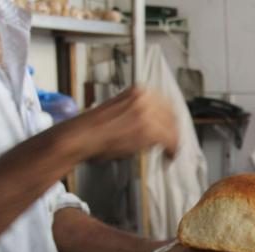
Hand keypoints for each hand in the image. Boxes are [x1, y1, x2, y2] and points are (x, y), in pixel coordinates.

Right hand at [56, 87, 178, 160]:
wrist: (80, 135)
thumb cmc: (94, 128)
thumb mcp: (121, 110)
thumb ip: (140, 112)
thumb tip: (155, 123)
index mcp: (139, 90)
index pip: (167, 105)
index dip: (172, 120)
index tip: (173, 129)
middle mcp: (146, 98)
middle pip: (173, 117)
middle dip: (175, 132)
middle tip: (173, 144)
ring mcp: (148, 113)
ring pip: (173, 130)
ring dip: (173, 143)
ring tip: (169, 153)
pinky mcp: (149, 129)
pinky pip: (170, 141)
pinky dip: (171, 151)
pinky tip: (167, 157)